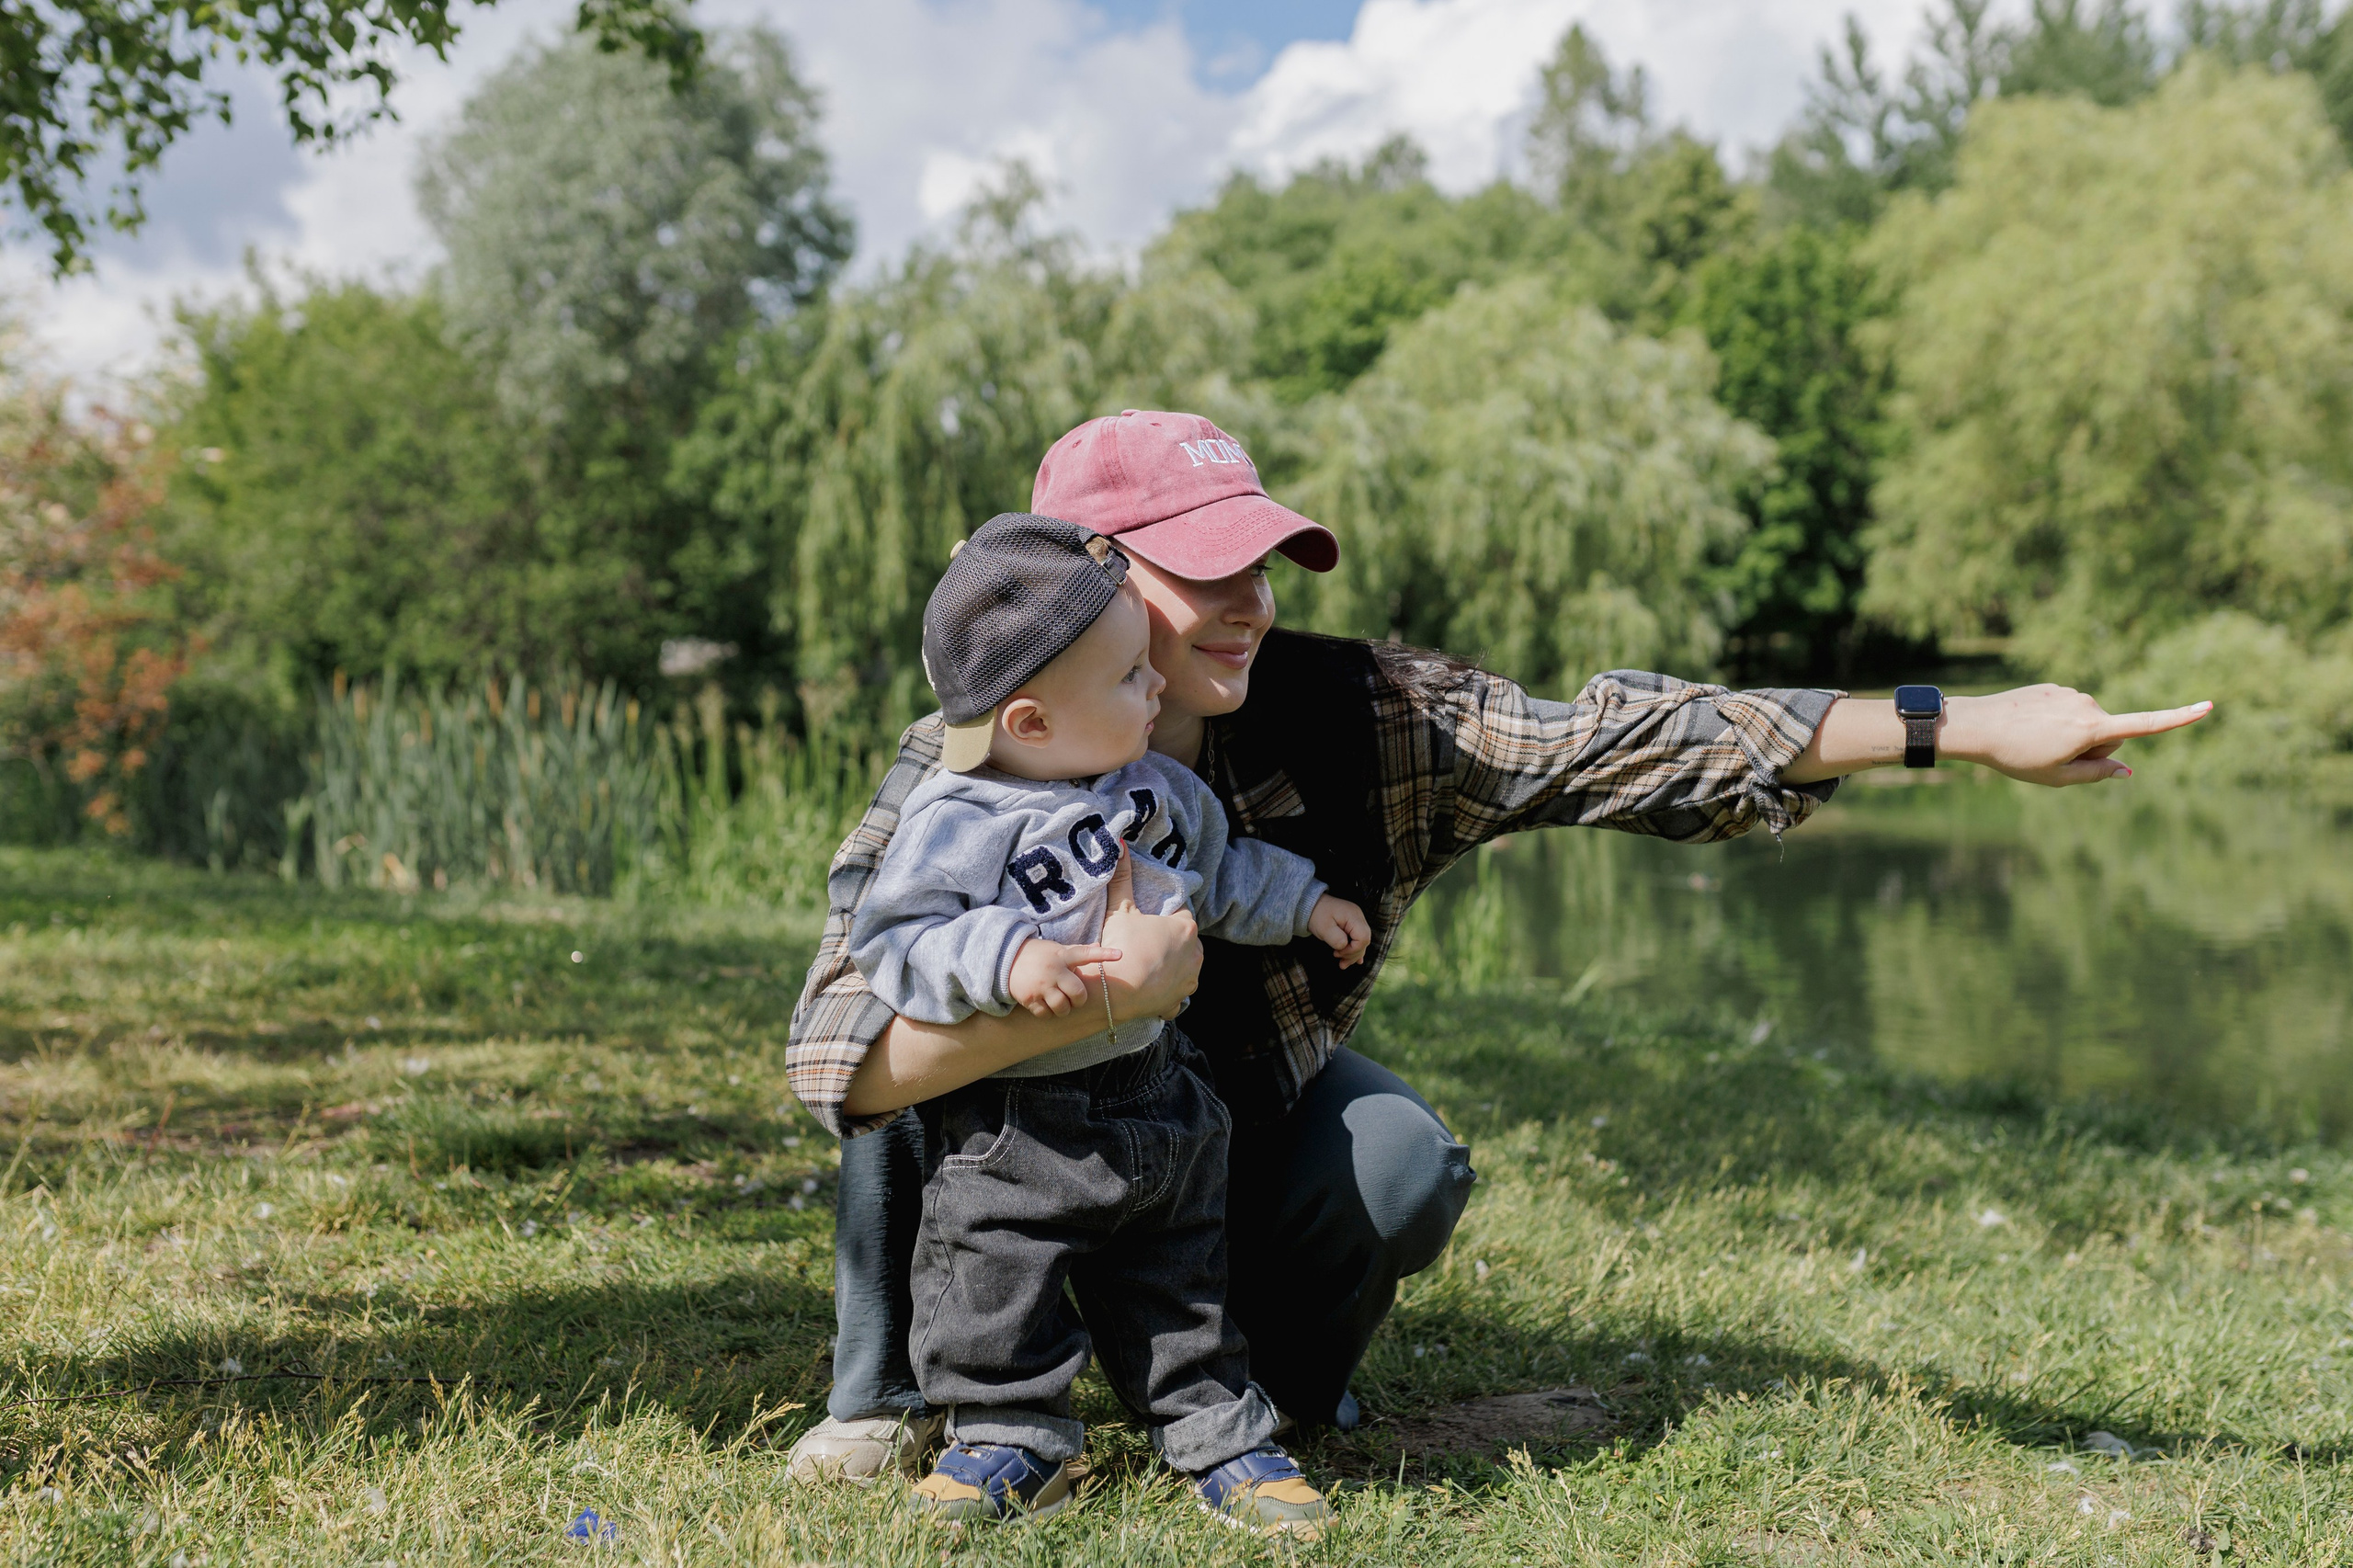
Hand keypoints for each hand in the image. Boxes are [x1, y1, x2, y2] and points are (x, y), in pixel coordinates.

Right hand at [1007, 936, 1123, 1018]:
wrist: (1006, 960)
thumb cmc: (1038, 955)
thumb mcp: (1057, 949)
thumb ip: (1077, 951)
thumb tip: (1098, 945)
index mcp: (1062, 956)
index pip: (1086, 954)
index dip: (1104, 954)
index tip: (1120, 954)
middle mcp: (1053, 970)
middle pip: (1078, 993)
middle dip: (1079, 1000)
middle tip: (1075, 999)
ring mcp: (1041, 985)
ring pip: (1062, 1007)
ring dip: (1064, 1009)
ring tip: (1059, 1003)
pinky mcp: (1029, 998)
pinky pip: (1046, 1014)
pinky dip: (1048, 1013)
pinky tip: (1045, 1005)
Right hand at [1098, 842, 1200, 1020]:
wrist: (1114, 992)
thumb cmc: (1121, 947)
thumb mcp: (1120, 910)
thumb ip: (1122, 878)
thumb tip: (1120, 845)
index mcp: (1186, 928)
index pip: (1180, 914)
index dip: (1163, 917)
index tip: (1148, 921)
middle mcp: (1196, 953)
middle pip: (1185, 941)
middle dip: (1170, 941)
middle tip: (1145, 942)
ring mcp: (1190, 980)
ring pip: (1185, 967)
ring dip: (1171, 965)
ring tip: (1147, 964)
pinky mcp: (1179, 1001)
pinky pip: (1176, 993)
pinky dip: (1166, 990)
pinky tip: (1152, 987)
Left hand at [1308, 893, 1370, 967]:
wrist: (1310, 904)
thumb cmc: (1317, 915)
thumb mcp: (1324, 929)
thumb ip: (1336, 940)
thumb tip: (1344, 947)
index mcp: (1353, 916)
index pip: (1363, 938)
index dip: (1353, 950)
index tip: (1337, 953)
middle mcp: (1358, 917)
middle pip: (1364, 940)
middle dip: (1353, 954)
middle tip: (1340, 962)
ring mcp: (1356, 919)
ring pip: (1361, 941)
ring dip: (1353, 954)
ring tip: (1343, 964)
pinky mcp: (1352, 923)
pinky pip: (1357, 938)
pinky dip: (1354, 949)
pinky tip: (1354, 959)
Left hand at [1943, 687, 2213, 785]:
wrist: (1976, 725)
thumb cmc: (2015, 757)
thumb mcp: (2057, 777)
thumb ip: (2097, 773)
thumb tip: (2127, 768)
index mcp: (2091, 728)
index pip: (2144, 725)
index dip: (2179, 717)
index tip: (2208, 706)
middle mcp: (2087, 704)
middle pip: (2110, 734)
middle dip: (2092, 748)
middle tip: (2053, 756)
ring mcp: (2070, 693)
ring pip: (2088, 723)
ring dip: (2072, 736)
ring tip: (2036, 741)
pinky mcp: (2055, 688)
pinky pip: (2069, 711)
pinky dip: (2057, 723)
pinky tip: (2029, 727)